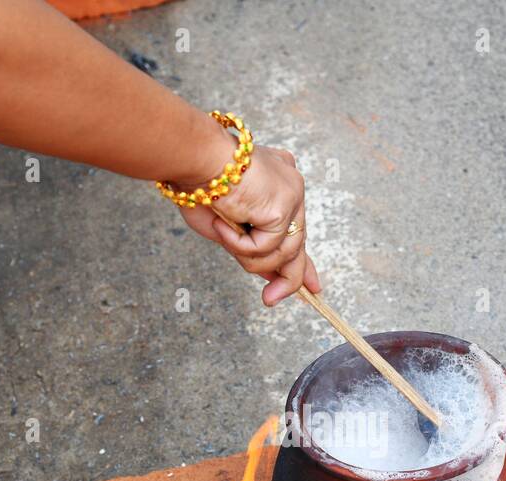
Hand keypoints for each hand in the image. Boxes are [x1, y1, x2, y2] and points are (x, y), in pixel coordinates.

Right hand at [178, 144, 321, 305]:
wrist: (194, 157)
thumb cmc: (197, 183)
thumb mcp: (227, 226)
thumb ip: (251, 249)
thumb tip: (272, 278)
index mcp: (278, 183)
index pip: (296, 227)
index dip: (302, 260)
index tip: (310, 286)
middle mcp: (291, 185)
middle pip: (297, 243)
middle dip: (288, 278)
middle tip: (270, 299)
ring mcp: (292, 194)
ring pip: (283, 252)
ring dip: (248, 256)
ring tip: (222, 235)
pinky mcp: (285, 204)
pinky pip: (267, 247)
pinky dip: (240, 245)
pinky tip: (224, 225)